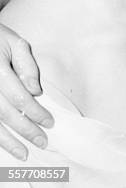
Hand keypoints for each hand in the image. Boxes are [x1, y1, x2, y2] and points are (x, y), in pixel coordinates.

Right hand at [0, 25, 52, 159]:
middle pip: (6, 114)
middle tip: (42, 141)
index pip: (19, 96)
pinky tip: (5, 146)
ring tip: (24, 154)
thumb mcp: (14, 42)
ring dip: (8, 141)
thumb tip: (36, 91)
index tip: (49, 122)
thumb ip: (27, 65)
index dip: (35, 111)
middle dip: (25, 130)